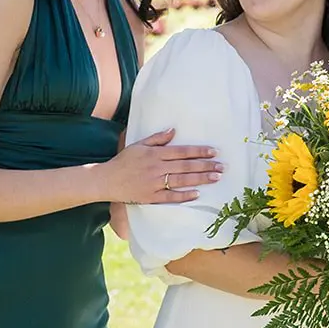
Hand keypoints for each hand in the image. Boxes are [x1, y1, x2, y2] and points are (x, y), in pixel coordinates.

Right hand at [100, 128, 222, 203]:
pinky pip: (170, 197)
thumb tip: (174, 130)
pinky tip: (197, 194)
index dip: (199, 151)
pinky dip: (183, 196)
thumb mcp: (139, 144)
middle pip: (186, 166)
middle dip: (206, 166)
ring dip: (200, 179)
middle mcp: (157, 168)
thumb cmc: (123, 161)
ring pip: (181, 180)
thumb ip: (157, 138)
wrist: (106, 180)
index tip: (214, 151)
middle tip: (222, 166)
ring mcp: (154, 183)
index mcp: (155, 154)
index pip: (182, 152)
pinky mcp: (150, 197)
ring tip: (216, 177)